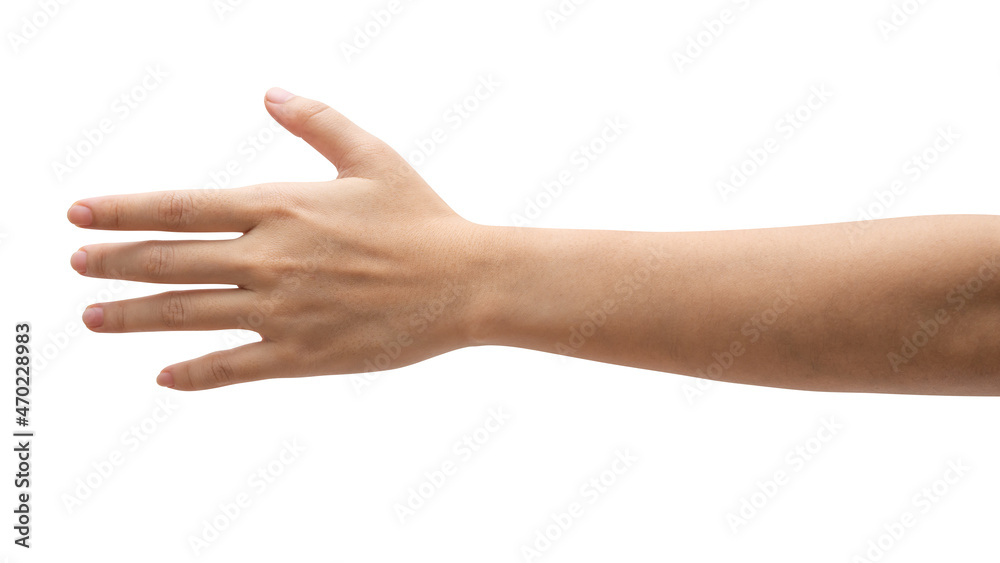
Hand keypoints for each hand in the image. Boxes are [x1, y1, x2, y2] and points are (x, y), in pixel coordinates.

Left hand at [68, 88, 496, 390]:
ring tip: (92, 318)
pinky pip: (233, 366)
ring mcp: (283, 310)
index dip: (123, 210)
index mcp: (281, 206)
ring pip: (188, 314)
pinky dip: (193, 373)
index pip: (180, 207)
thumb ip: (317, 121)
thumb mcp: (372, 156)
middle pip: (169, 262)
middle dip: (113, 263)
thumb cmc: (422, 217)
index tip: (80, 213)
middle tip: (76, 263)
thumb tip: (268, 93)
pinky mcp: (303, 354)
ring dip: (133, 317)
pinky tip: (162, 375)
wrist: (466, 283)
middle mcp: (271, 258)